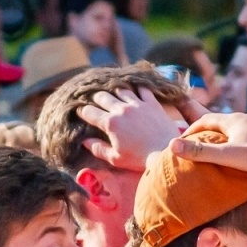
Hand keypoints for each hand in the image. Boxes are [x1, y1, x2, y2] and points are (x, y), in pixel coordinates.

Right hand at [77, 86, 206, 170]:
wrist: (166, 153)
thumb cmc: (139, 159)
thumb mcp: (115, 158)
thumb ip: (98, 148)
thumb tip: (84, 141)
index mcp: (110, 124)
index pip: (89, 112)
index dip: (82, 111)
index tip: (81, 112)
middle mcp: (121, 110)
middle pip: (102, 96)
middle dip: (95, 98)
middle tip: (95, 101)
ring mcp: (137, 104)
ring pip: (120, 89)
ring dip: (114, 91)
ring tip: (113, 94)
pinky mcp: (152, 103)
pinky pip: (142, 89)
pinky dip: (136, 88)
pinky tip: (135, 90)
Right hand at [169, 111, 246, 173]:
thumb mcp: (228, 156)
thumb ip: (200, 152)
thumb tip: (172, 145)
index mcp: (234, 120)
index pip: (207, 119)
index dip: (194, 128)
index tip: (186, 137)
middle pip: (227, 120)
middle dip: (214, 129)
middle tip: (207, 140)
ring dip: (236, 131)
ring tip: (233, 142)